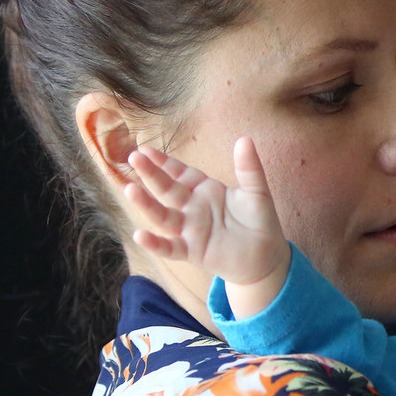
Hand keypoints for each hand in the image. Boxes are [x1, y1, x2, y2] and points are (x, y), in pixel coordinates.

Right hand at [126, 137, 290, 316]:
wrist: (265, 257)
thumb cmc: (258, 221)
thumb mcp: (256, 192)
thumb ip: (249, 168)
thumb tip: (245, 139)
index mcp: (205, 190)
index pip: (180, 173)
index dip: (164, 162)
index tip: (145, 149)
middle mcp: (192, 208)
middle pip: (167, 189)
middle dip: (151, 174)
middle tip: (134, 157)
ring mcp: (189, 230)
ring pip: (163, 216)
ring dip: (146, 204)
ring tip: (130, 189)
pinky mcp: (192, 251)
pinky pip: (170, 248)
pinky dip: (155, 243)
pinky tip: (140, 235)